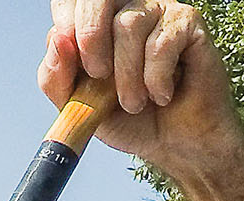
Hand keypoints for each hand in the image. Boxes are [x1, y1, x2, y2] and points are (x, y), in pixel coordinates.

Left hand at [40, 1, 241, 173]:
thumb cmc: (130, 119)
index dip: (68, 26)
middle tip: (99, 76)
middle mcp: (126, 6)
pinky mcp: (187, 23)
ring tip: (135, 102)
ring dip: (127, 77)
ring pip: (128, 24)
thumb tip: (57, 40)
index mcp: (96, 20)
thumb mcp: (79, 107)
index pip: (71, 0)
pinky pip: (161, 43)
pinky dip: (156, 80)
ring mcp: (158, 10)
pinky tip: (163, 95)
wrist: (174, 144)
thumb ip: (56, 78)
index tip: (78, 64)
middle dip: (91, 40)